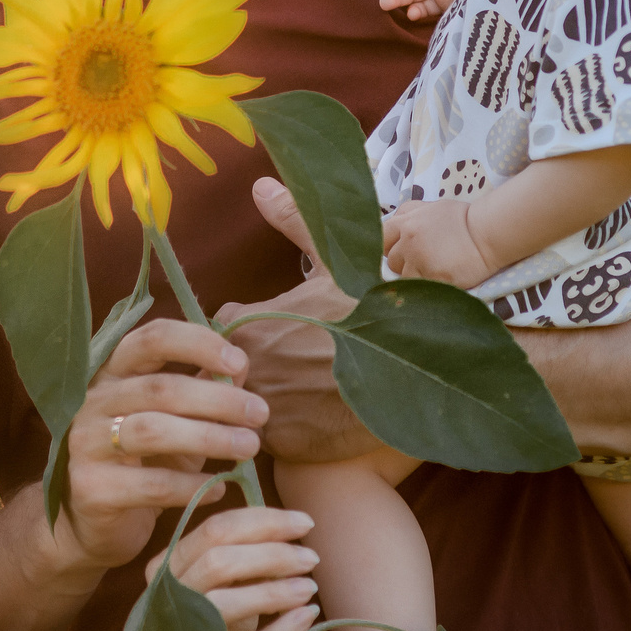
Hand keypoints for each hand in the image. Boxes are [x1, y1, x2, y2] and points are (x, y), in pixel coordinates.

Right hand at [65, 319, 267, 573]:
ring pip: (153, 431)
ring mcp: (86, 444)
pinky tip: (220, 489)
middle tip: (261, 413)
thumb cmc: (145, 463)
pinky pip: (151, 484)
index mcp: (113, 371)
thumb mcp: (177, 421)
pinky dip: (192, 486)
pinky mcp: (92, 489)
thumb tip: (241, 367)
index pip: (152, 339)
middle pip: (160, 387)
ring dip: (209, 436)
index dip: (198, 343)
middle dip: (217, 398)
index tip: (240, 362)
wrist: (96, 524)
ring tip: (249, 447)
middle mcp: (93, 401)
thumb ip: (203, 390)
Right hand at [149, 504, 322, 630]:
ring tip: (310, 586)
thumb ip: (237, 556)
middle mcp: (171, 596)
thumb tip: (289, 533)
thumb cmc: (198, 622)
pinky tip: (307, 616)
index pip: (217, 529)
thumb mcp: (208, 582)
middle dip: (273, 553)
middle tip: (311, 557)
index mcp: (169, 565)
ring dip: (276, 591)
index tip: (304, 522)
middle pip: (220, 561)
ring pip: (226, 603)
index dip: (265, 521)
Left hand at [215, 178, 379, 463]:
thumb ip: (294, 222)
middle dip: (239, 369)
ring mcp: (260, 409)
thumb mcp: (337, 263)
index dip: (242, 331)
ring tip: (296, 399)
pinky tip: (306, 424)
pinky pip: (261, 440)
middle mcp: (243, 366)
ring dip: (254, 403)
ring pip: (237, 406)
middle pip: (219, 370)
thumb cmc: (373, 314)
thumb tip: (259, 185)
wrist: (413, 377)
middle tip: (287, 368)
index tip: (271, 334)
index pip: (217, 329)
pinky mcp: (281, 446)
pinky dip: (277, 434)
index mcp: (247, 322)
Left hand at [381, 197, 495, 290]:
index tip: (401, 252)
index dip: (390, 247)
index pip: (382, 238)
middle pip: (391, 261)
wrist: (488, 232)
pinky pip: (421, 288)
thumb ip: (410, 216)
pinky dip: (428, 286)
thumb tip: (395, 228)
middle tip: (423, 263)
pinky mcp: (433, 277)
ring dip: (416, 277)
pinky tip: (442, 278)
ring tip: (436, 270)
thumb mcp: (432, 208)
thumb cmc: (463, 219)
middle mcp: (409, 239)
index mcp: (407, 221)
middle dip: (403, 264)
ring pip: (404, 277)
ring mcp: (420, 259)